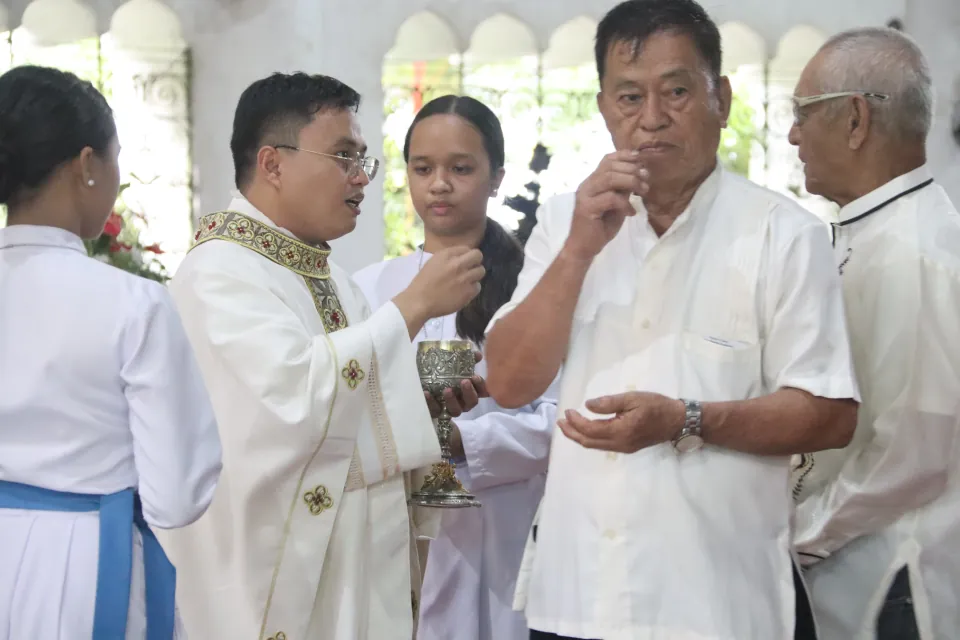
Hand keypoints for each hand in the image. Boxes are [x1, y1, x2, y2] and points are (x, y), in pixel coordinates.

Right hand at [394, 246, 483, 326]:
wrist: (419, 302)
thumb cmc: (422, 283)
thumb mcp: (433, 263)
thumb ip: (448, 258)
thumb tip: (462, 257)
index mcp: (446, 255)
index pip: (466, 248)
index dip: (466, 255)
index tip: (463, 261)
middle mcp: (457, 264)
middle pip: (477, 256)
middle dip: (475, 261)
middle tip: (471, 268)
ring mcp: (464, 278)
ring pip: (481, 271)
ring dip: (475, 275)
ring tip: (467, 281)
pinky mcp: (468, 292)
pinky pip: (478, 287)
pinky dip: (472, 289)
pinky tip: (464, 292)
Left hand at [425, 352, 488, 417]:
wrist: (426, 381)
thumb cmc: (447, 373)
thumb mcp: (457, 363)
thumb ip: (468, 358)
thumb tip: (477, 355)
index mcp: (472, 391)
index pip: (483, 392)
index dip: (481, 386)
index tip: (475, 376)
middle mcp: (464, 402)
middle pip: (472, 402)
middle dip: (469, 392)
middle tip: (464, 381)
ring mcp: (450, 409)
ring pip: (456, 410)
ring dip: (452, 400)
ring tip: (447, 390)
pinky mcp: (436, 412)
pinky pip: (435, 410)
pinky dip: (431, 402)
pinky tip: (427, 393)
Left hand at [557, 391, 683, 453]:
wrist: (677, 421)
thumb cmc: (656, 406)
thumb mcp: (633, 398)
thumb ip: (609, 403)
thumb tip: (588, 406)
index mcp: (621, 430)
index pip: (590, 429)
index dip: (576, 422)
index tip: (568, 411)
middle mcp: (620, 443)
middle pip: (588, 442)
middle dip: (572, 433)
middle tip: (560, 422)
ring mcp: (623, 448)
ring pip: (594, 446)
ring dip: (579, 437)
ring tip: (567, 426)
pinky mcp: (626, 448)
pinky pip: (602, 445)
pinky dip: (590, 439)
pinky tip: (585, 430)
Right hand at [562, 150, 649, 261]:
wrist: (583, 248)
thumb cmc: (600, 227)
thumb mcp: (616, 205)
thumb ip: (623, 190)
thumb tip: (638, 176)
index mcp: (593, 181)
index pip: (607, 159)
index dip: (624, 155)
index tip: (640, 158)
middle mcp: (587, 184)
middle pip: (610, 166)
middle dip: (632, 170)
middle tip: (646, 178)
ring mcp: (585, 195)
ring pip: (609, 178)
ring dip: (630, 181)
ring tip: (642, 191)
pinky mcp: (587, 208)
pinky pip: (610, 198)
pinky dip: (625, 203)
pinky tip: (631, 212)